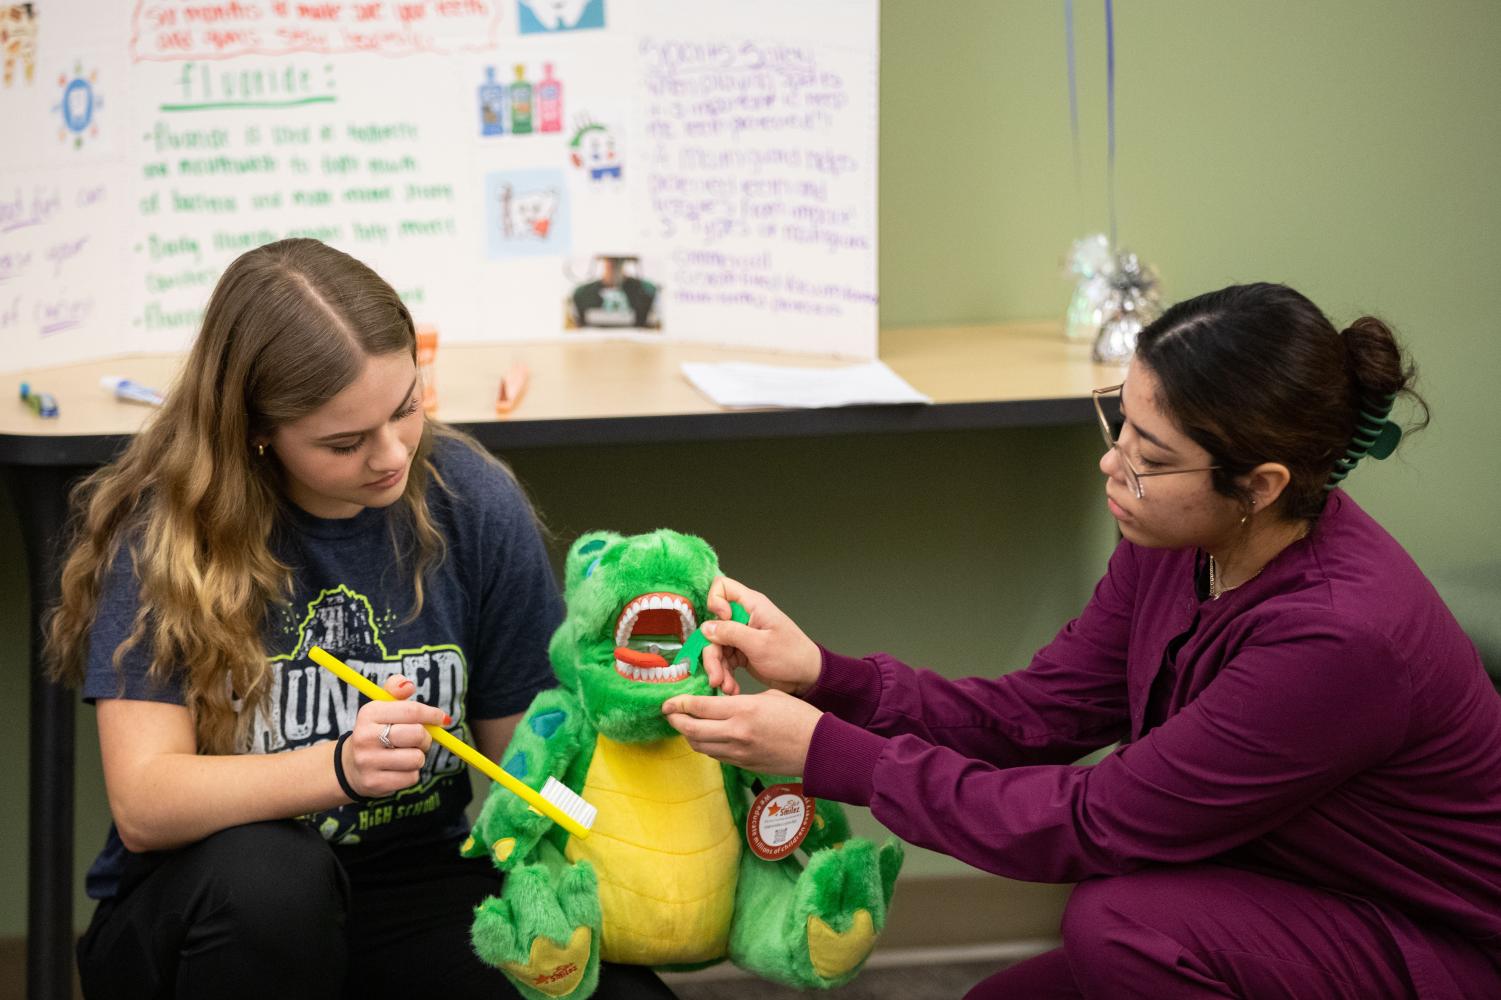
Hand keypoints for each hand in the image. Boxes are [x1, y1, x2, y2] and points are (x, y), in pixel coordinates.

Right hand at [342, 674, 449, 798]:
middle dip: (425, 737)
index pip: (412, 711)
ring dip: (418, 757)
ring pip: (417, 758)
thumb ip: (395, 689)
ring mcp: (368, 761)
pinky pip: (411, 778)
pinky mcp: (374, 782)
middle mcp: (365, 736)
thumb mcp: (382, 706)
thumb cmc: (377, 731)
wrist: (351, 765)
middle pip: (417, 734)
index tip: (441, 718)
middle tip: (419, 739)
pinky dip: (411, 774)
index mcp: (369, 713)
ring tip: (406, 754)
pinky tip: (398, 769)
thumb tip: (408, 685)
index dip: (432, 714)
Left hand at [662, 690, 821, 775]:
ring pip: (700, 746)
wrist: (819, 749)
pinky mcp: (744, 765)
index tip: (668, 702)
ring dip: (689, 735)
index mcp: (743, 711)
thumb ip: (741, 701)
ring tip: (686, 724)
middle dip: (676, 721)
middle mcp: (736, 734)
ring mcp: (739, 753)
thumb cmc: (800, 718)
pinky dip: (706, 745)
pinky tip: (707, 736)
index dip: (678, 704)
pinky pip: (716, 755)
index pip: (698, 707)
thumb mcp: (770, 696)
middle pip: (692, 730)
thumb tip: (724, 704)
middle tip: (670, 713)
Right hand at [701, 576, 820, 696]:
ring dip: (718, 669)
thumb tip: (706, 627)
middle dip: (711, 653)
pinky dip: (725, 674)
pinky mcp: (741, 651)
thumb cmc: (792, 656)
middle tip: (716, 676)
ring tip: (726, 687)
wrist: (806, 678)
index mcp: (752, 605)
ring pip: (715, 646)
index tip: (720, 623)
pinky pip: (724, 660)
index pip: (722, 587)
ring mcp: (741, 635)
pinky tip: (731, 688)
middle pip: (713, 626)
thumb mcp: (760, 645)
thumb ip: (731, 633)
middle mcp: (743, 617)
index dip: (714, 602)